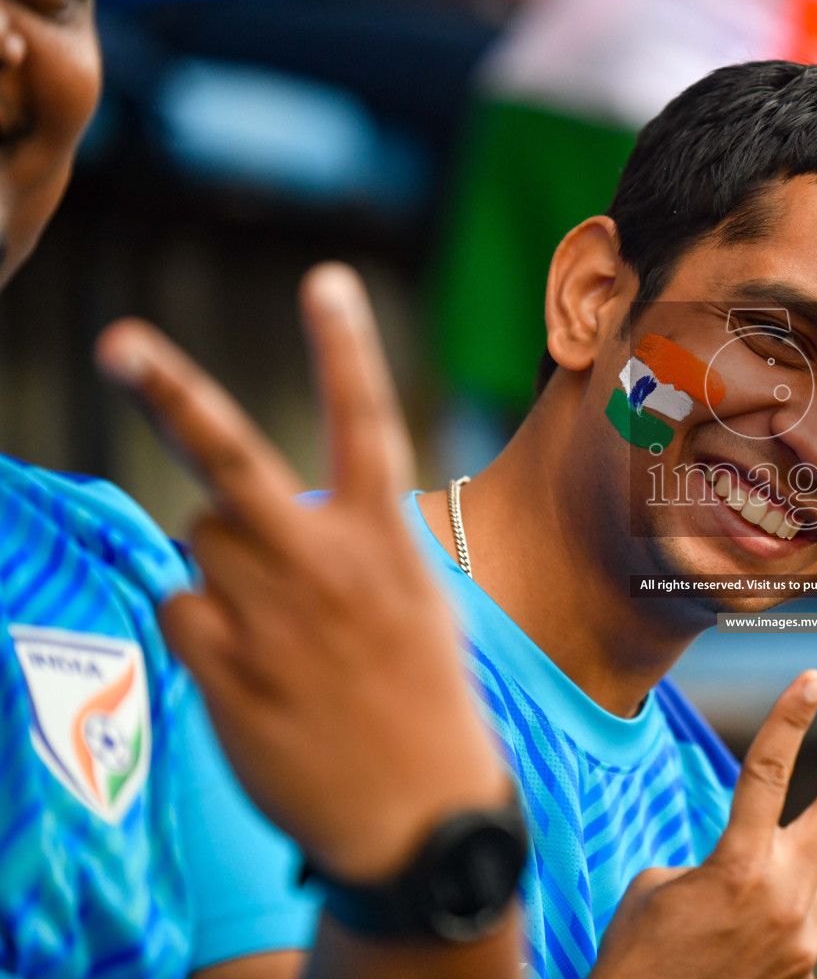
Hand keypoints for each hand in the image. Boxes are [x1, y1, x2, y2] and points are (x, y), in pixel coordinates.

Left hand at [95, 263, 507, 883]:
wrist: (417, 813)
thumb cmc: (424, 698)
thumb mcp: (417, 603)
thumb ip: (345, 544)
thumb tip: (237, 512)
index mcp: (386, 540)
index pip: (366, 423)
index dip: (345, 347)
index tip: (326, 280)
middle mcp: (325, 564)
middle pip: (232, 461)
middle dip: (172, 394)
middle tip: (118, 341)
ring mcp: (269, 617)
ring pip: (200, 539)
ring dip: (221, 560)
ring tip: (274, 620)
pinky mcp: (222, 670)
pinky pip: (183, 609)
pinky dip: (205, 624)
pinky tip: (251, 665)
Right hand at [590, 670, 816, 978]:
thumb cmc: (639, 955)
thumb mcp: (658, 887)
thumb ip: (716, 860)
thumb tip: (752, 865)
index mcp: (737, 864)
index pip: (767, 771)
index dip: (790, 719)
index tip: (814, 678)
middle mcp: (781, 896)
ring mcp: (800, 938)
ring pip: (813, 880)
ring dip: (784, 879)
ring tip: (728, 917)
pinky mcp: (804, 972)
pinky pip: (801, 925)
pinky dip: (776, 922)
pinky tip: (737, 949)